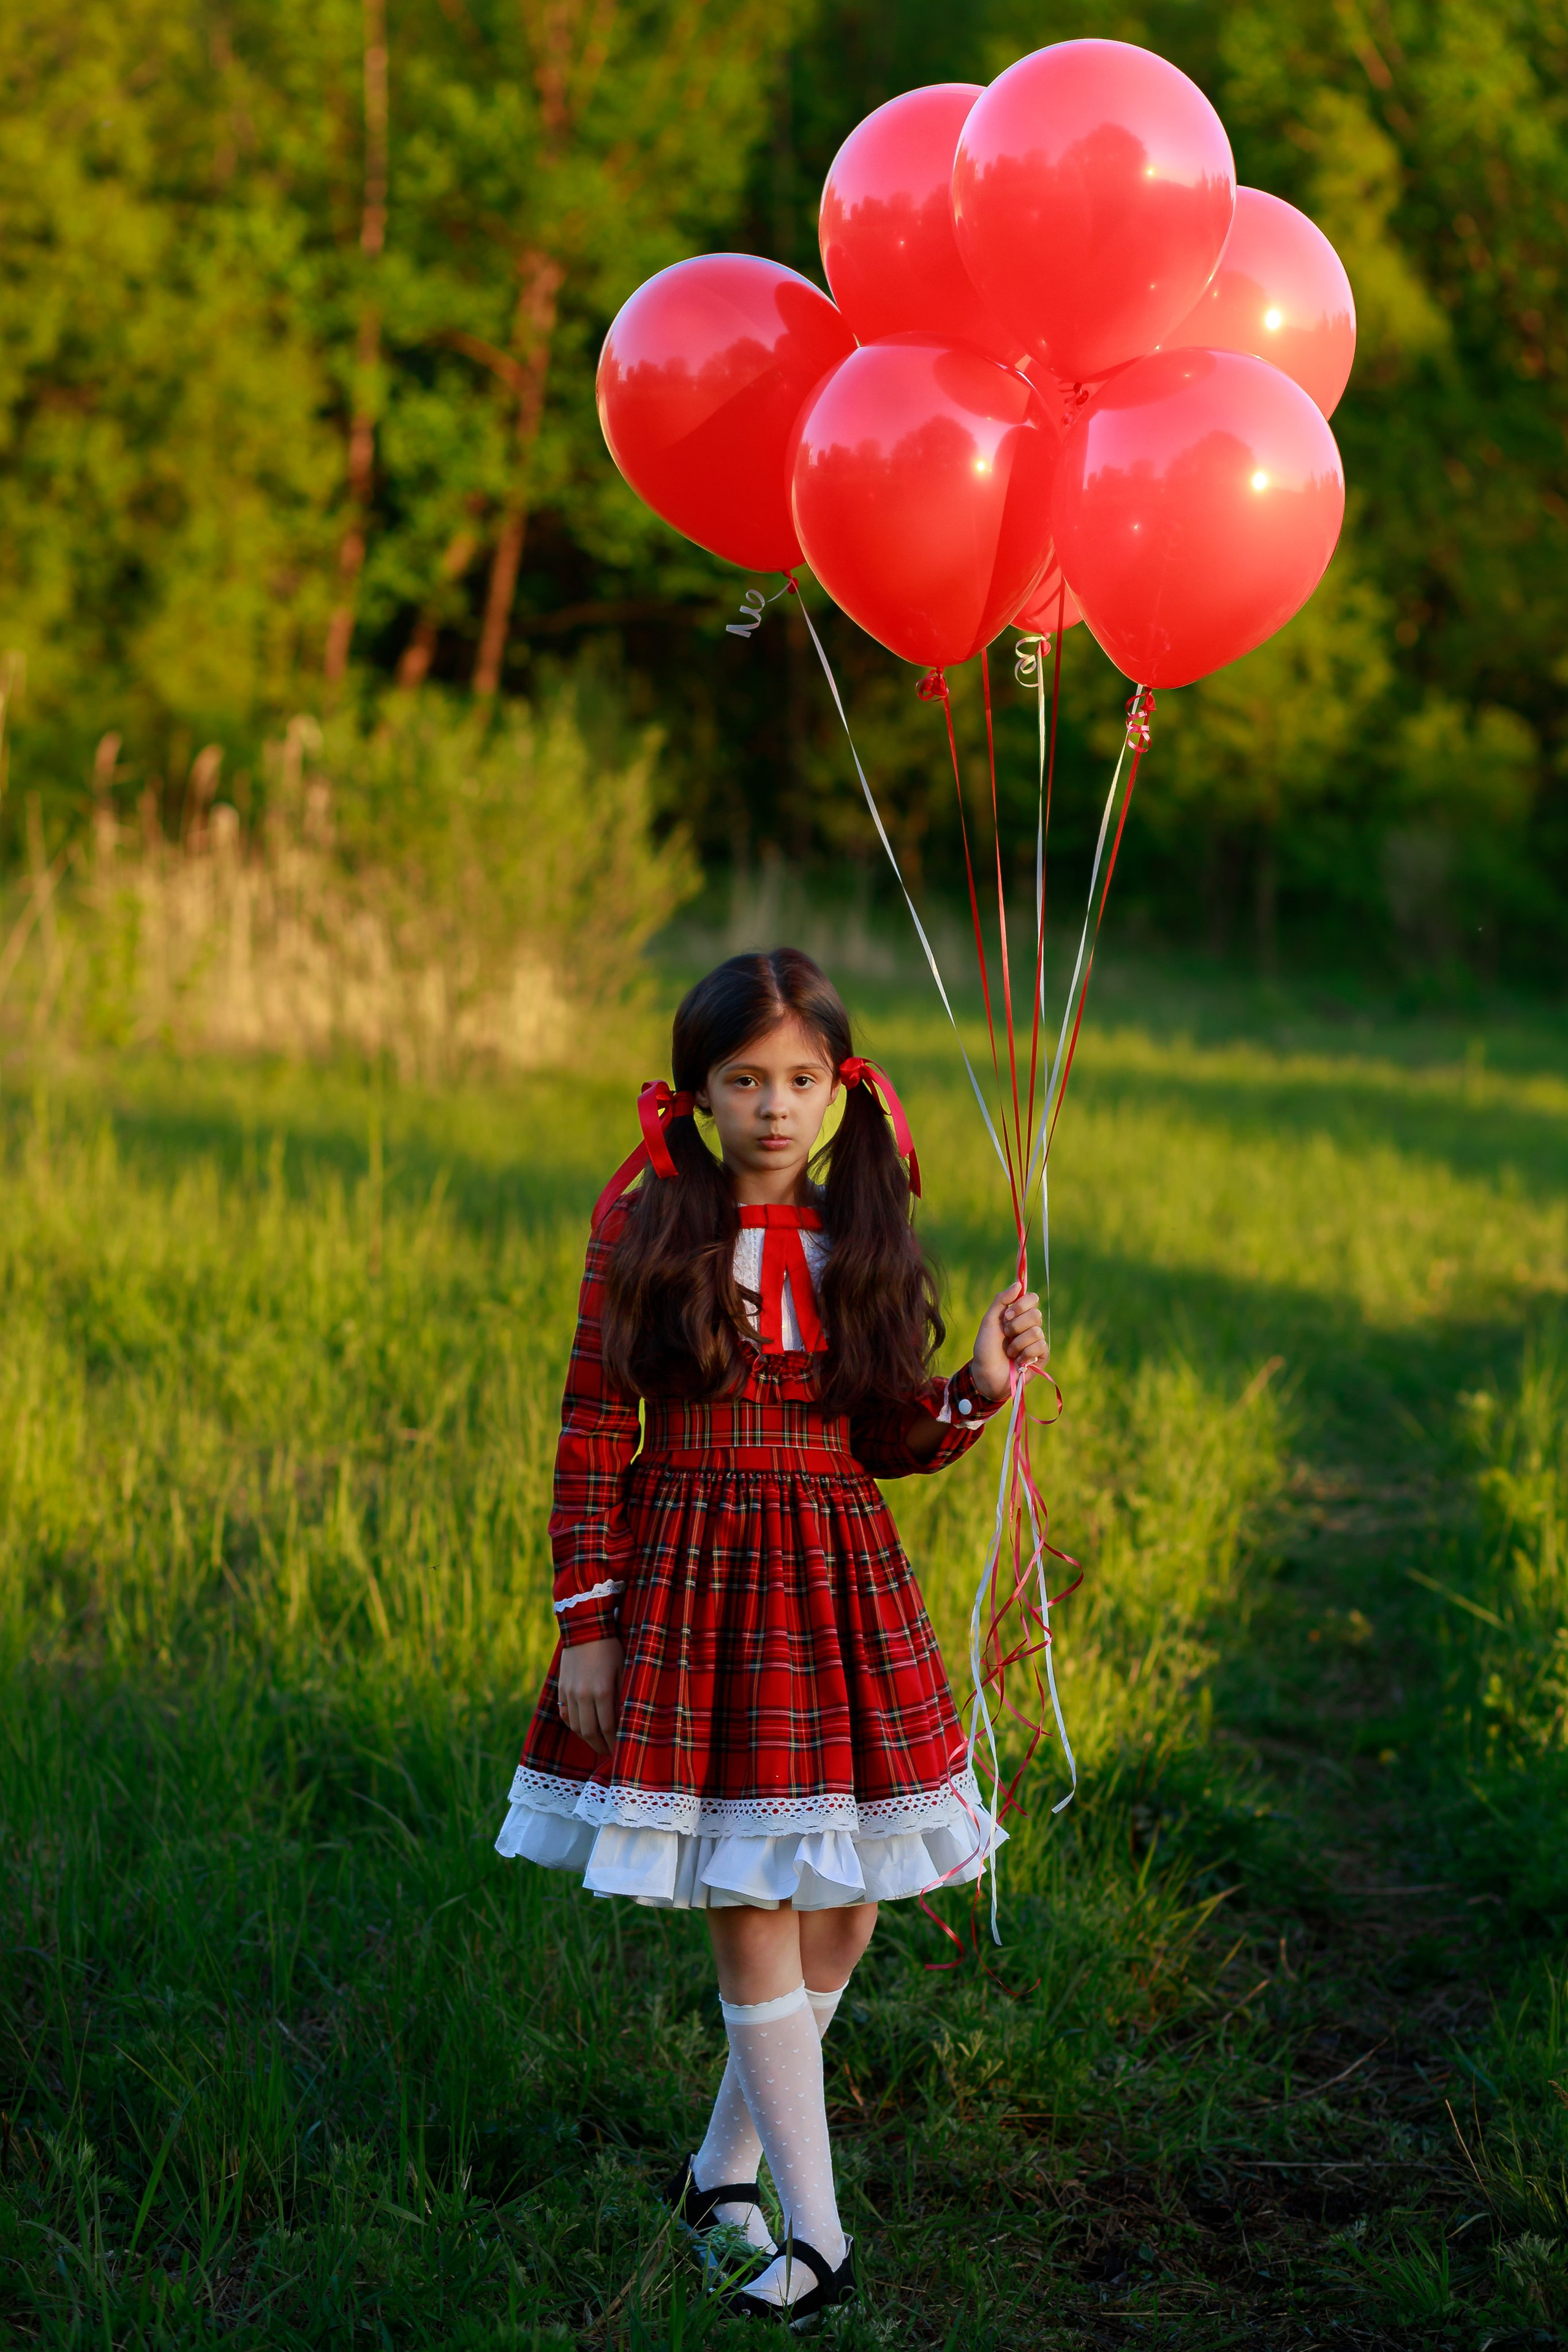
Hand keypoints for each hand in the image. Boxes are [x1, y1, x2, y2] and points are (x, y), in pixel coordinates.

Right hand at [557, 1637, 622, 1757]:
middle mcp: (584, 1695)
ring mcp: (570, 1692)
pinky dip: (573, 1724)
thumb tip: (625, 1719)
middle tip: (608, 1753)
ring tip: (596, 1743)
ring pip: (575, 1725)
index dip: (614, 1742)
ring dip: (586, 1738)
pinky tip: (582, 1728)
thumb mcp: (623, 1669)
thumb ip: (622, 1695)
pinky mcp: (561, 1688)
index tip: (620, 1750)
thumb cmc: (610, 1648)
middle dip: (600, 1746)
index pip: (608, 1727)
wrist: (585, 1629)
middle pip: (589, 1731)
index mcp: (602, 1691)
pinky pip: (565, 1713)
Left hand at [971, 1279, 1047, 1401]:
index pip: (1032, 1298)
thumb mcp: (989, 1321)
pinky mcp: (1042, 1356)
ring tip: (1009, 1351)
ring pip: (1037, 1331)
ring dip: (1018, 1343)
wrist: (985, 1373)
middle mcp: (1029, 1326)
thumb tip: (1018, 1283)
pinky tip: (1018, 1360)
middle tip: (1005, 1334)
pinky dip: (1025, 1353)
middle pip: (1036, 1314)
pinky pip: (1041, 1346)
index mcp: (1018, 1315)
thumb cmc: (985, 1348)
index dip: (1021, 1305)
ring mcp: (1036, 1341)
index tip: (1007, 1315)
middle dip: (1016, 1326)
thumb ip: (1001, 1300)